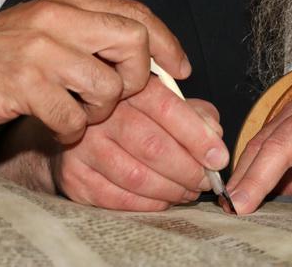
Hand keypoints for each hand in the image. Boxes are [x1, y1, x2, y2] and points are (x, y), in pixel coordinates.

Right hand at [0, 0, 189, 143]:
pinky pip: (73, 118)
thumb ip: (84, 35)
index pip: (135, 12)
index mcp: (64, 4)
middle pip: (134, 42)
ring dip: (99, 111)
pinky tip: (52, 125)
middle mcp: (56, 19)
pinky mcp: (23, 83)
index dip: (167, 42)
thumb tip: (141, 56)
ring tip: (75, 111)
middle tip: (118, 96)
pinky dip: (69, 131)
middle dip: (138, 78)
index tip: (180, 70)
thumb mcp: (39, 31)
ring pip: (108, 86)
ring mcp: (40, 50)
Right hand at [53, 76, 228, 210]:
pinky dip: (149, 204)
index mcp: (126, 88)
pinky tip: (163, 199)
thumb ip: (192, 112)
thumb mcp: (161, 102)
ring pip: (138, 177)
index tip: (219, 157)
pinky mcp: (74, 177)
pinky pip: (119, 199)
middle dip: (188, 169)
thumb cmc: (128, 116)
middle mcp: (100, 115)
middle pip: (153, 146)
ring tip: (188, 191)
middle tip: (206, 180)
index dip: (197, 135)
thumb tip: (214, 134)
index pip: (166, 107)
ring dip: (172, 190)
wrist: (73, 134)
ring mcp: (84, 147)